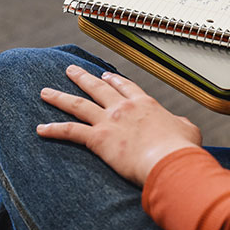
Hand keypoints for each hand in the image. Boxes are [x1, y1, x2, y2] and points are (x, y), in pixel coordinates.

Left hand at [37, 65, 202, 186]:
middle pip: (98, 88)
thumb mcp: (188, 129)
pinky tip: (40, 128)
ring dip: (60, 97)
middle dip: (82, 78)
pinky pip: (70, 131)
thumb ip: (181, 123)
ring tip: (45, 92)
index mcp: (146, 104)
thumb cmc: (181, 148)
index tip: (104, 75)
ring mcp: (110, 121)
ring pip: (78, 105)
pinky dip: (54, 129)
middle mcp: (124, 108)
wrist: (169, 159)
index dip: (114, 80)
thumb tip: (180, 124)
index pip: (126, 87)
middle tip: (70, 70)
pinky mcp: (99, 139)